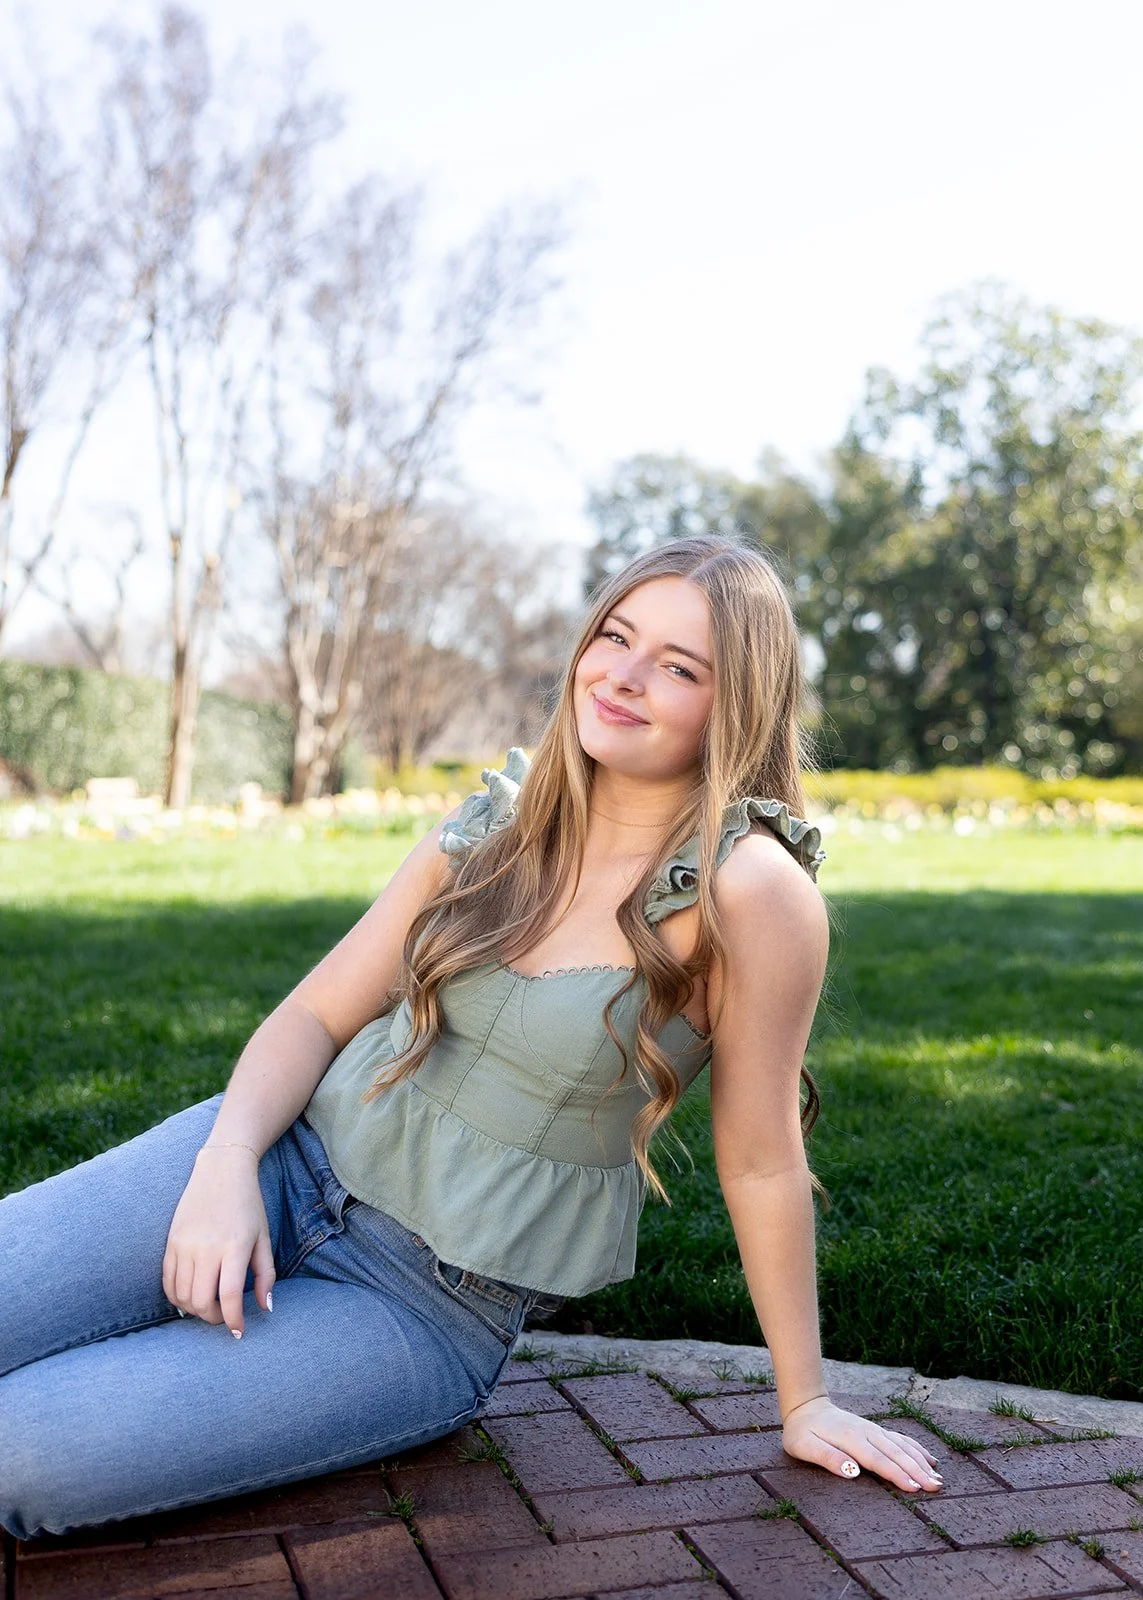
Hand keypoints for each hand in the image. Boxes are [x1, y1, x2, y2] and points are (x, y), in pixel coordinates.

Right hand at [163, 1146, 275, 1337]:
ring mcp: (184, 1245)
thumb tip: (264, 1308)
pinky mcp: (170, 1242)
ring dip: (194, 1310)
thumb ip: (265, 1275)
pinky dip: (177, 1297)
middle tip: (225, 1316)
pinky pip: (167, 1282)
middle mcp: (206, 1248)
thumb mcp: (263, 1237)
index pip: (228, 1296)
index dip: (233, 1320)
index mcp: (234, 1247)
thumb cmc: (248, 1206)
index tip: (239, 1331)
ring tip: (209, 1306)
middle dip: (214, 1318)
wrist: (220, 1171)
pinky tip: (190, 1297)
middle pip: (201, 1301)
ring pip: (181, 1296)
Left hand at [781, 1397, 942, 1492]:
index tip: (915, 1488)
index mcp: (850, 1438)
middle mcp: (866, 1432)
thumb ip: (828, 1457)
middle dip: (917, 1471)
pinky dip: (916, 1449)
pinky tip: (930, 1459)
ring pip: (901, 1446)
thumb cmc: (802, 1432)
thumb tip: (853, 1471)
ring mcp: (873, 1430)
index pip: (877, 1460)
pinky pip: (900, 1439)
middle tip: (936, 1487)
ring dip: (920, 1461)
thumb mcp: (805, 1446)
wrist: (806, 1407)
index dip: (897, 1474)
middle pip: (895, 1453)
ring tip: (938, 1478)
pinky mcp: (875, 1430)